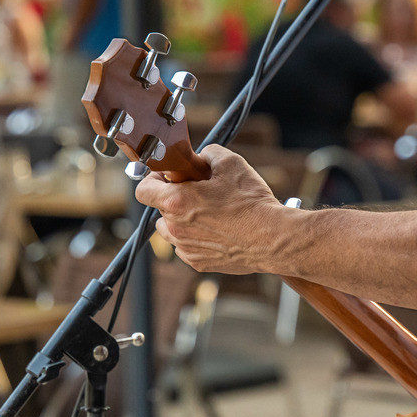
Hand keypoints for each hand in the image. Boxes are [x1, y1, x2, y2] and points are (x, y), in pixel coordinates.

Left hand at [134, 144, 288, 274]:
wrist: (272, 237)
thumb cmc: (251, 202)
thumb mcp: (230, 163)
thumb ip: (208, 154)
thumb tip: (201, 158)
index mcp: (176, 201)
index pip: (143, 190)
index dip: (154, 179)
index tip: (170, 176)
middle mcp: (175, 228)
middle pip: (160, 209)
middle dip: (176, 198)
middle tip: (200, 192)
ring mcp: (185, 248)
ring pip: (172, 230)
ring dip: (183, 220)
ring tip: (210, 213)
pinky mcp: (198, 263)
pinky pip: (186, 247)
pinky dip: (196, 238)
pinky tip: (218, 230)